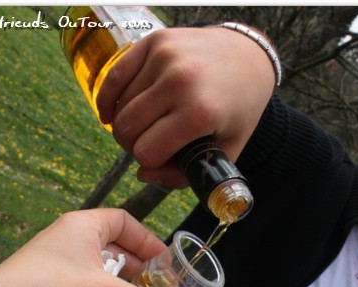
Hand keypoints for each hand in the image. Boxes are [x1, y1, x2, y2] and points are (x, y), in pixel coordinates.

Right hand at [96, 26, 275, 187]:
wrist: (249, 56)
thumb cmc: (238, 108)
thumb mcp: (227, 149)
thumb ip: (187, 172)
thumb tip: (143, 174)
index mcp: (201, 113)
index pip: (147, 152)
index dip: (149, 162)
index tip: (160, 158)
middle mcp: (180, 81)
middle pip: (127, 130)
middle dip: (132, 145)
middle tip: (148, 144)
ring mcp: (164, 57)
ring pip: (120, 107)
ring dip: (126, 123)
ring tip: (145, 125)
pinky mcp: (154, 41)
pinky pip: (114, 77)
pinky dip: (108, 99)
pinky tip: (111, 113)